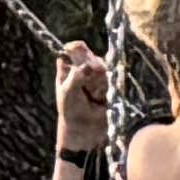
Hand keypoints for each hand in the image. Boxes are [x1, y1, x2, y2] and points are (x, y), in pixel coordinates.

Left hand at [53, 41, 113, 157]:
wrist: (85, 130)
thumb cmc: (70, 111)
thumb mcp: (67, 92)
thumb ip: (76, 77)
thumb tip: (88, 66)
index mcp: (67, 69)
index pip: (71, 50)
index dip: (76, 48)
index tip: (81, 54)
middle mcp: (81, 69)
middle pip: (90, 56)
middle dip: (93, 67)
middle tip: (91, 78)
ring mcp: (95, 77)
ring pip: (103, 67)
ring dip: (101, 79)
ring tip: (96, 95)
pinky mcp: (108, 85)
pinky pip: (112, 78)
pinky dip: (109, 86)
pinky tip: (103, 97)